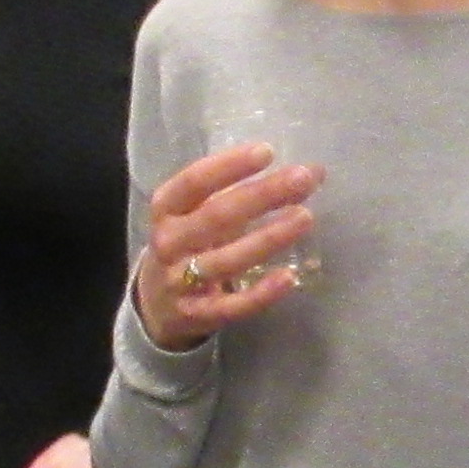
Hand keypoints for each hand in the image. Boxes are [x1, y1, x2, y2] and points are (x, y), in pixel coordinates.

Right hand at [133, 143, 315, 346]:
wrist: (156, 306)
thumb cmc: (189, 245)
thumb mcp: (198, 214)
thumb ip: (244, 193)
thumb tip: (311, 173)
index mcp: (165, 209)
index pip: (193, 182)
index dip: (228, 166)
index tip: (267, 152)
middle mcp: (168, 243)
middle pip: (217, 216)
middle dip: (262, 195)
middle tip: (303, 178)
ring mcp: (181, 281)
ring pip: (228, 260)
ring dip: (268, 238)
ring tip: (305, 217)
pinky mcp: (198, 315)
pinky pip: (234, 305)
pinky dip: (262, 293)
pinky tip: (289, 277)